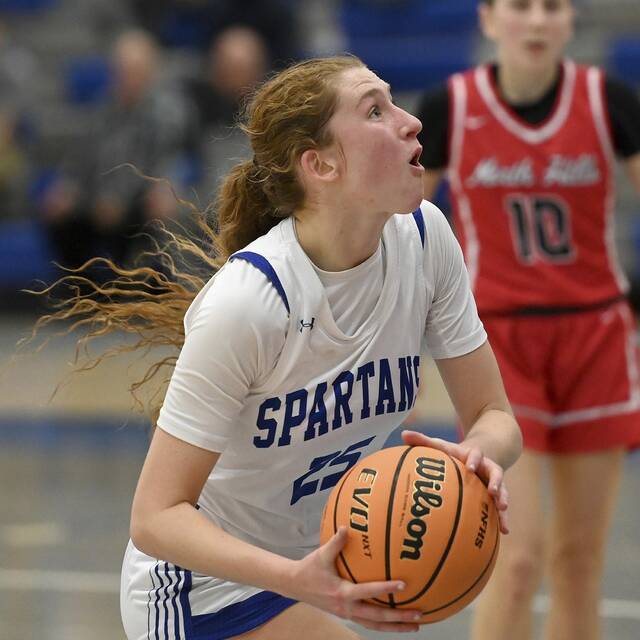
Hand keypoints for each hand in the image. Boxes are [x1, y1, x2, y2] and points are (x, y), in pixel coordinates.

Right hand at [286, 527, 421, 632]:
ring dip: (395, 626)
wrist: (295, 586)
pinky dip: (384, 624)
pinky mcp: (347, 615)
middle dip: (399, 618)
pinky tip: (396, 620)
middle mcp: (347, 608)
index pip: (368, 592)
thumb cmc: (309, 569)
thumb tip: (346, 526)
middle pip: (377, 618)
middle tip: (419, 615)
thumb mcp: (321, 554)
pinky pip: (369, 623)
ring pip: (375, 625)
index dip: (385, 588)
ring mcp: (347, 614)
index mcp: (342, 593)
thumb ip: (335, 542)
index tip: (404, 585)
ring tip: (414, 626)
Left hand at [401, 430, 509, 534]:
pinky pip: (500, 506)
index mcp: (474, 455)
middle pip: (496, 473)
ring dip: (503, 499)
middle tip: (494, 491)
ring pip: (503, 490)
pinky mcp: (496, 494)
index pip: (476, 454)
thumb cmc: (454, 453)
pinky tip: (504, 532)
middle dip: (496, 482)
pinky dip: (502, 518)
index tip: (469, 467)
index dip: (474, 460)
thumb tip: (403, 434)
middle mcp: (487, 467)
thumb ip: (423, 440)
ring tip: (503, 511)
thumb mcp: (442, 445)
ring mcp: (494, 481)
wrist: (479, 454)